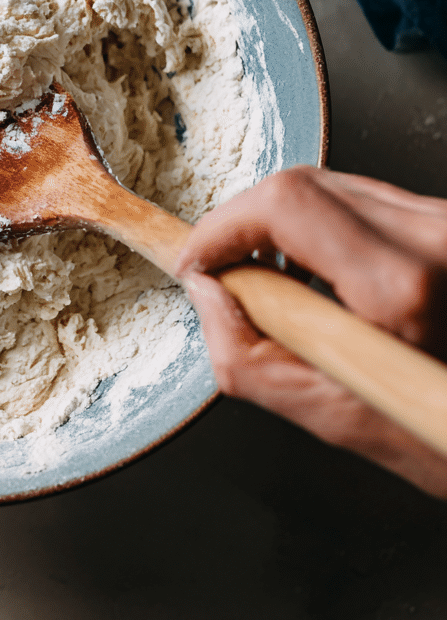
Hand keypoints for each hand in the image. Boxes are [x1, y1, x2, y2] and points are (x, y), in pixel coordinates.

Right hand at [174, 165, 446, 498]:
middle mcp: (433, 236)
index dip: (221, 227)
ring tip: (266, 276)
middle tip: (222, 272)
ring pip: (327, 184)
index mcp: (402, 286)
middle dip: (240, 224)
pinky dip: (316, 226)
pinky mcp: (445, 222)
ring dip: (276, 224)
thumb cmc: (443, 435)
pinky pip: (359, 198)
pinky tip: (310, 268)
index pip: (284, 205)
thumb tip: (205, 294)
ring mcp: (444, 222)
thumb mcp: (334, 417)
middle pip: (298, 185)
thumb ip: (246, 356)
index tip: (196, 261)